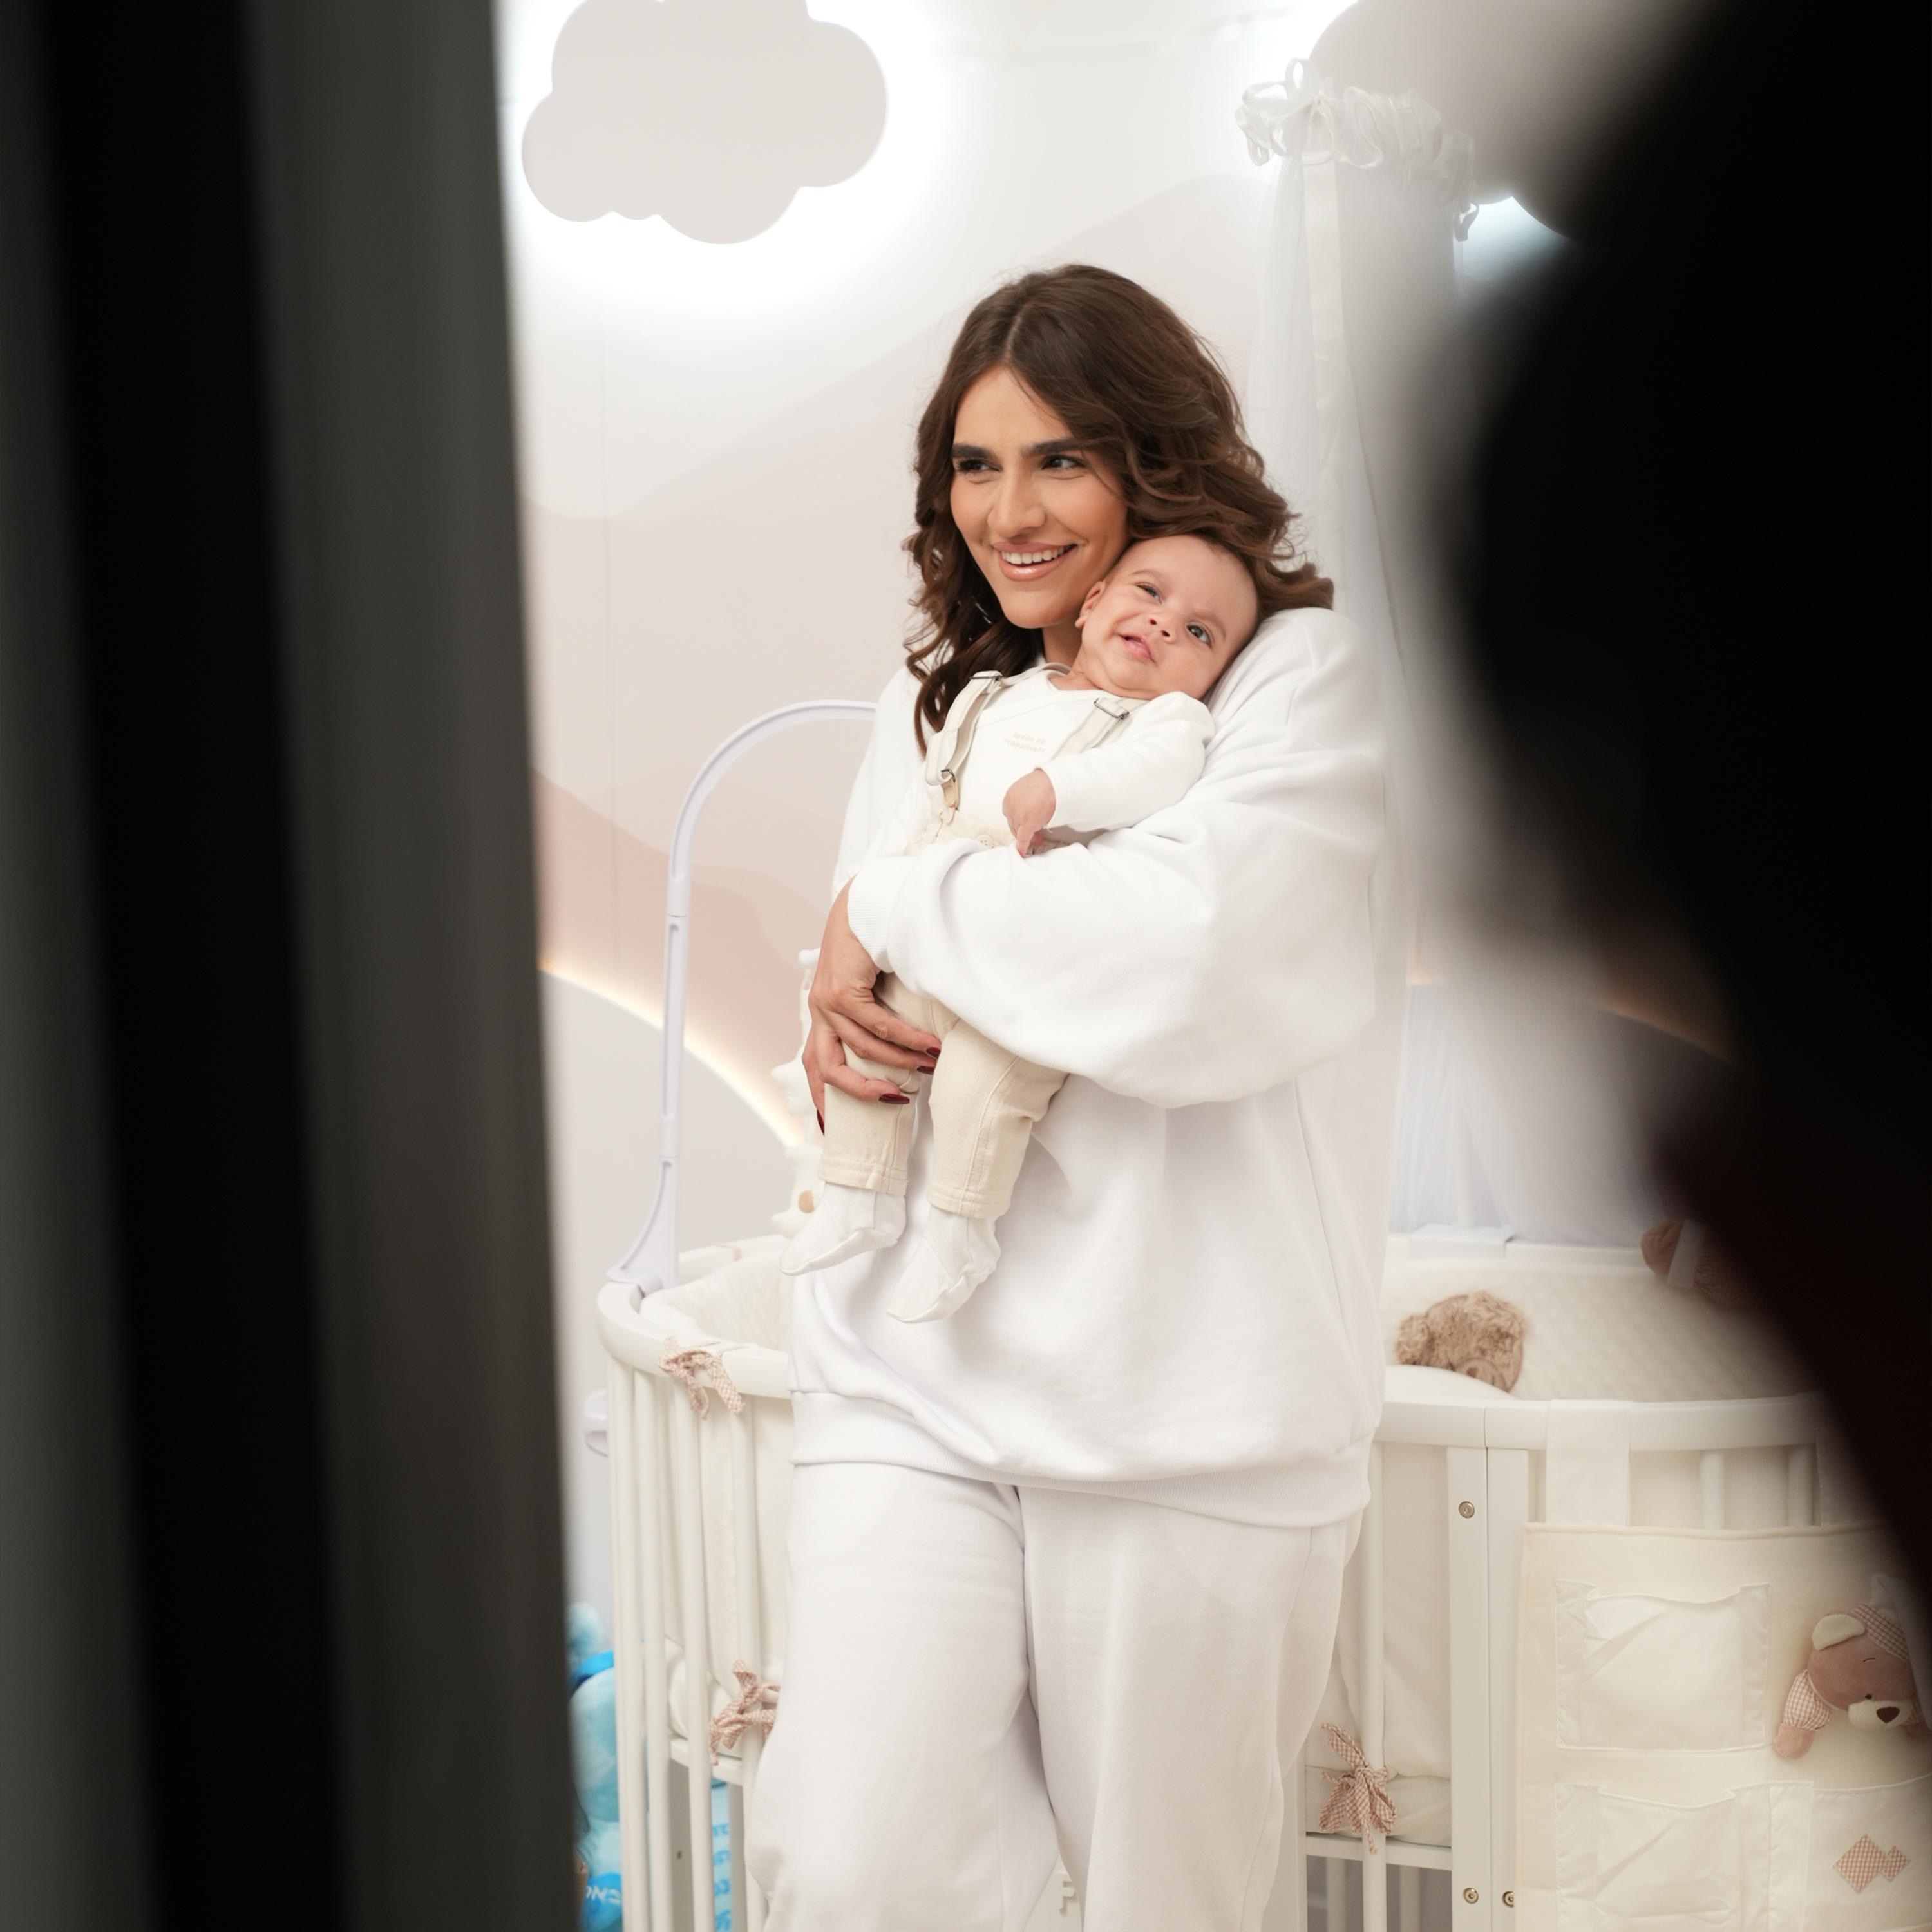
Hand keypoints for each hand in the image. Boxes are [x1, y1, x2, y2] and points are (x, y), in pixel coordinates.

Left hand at [803, 884, 941, 1118]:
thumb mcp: (868, 991)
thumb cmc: (872, 948)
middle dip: (860, 1092)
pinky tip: (926, 1044)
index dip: (821, 1098)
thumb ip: (872, 1019)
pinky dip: (904, 1038)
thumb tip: (900, 1052)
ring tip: (930, 1064)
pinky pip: (876, 1025)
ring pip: (862, 1049)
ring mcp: (826, 1002)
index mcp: (821, 1017)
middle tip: (894, 1102)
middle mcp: (818, 1013)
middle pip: (828, 1069)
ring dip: (900, 1061)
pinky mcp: (841, 990)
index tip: (831, 1128)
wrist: (865, 905)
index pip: (814, 1065)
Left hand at [1003, 768, 1056, 855]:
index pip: (1010, 813)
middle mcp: (1010, 806)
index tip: (1022, 824)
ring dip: (1027, 836)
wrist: (1055, 783)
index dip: (1017, 820)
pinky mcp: (1027, 824)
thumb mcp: (1031, 788)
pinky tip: (1023, 851)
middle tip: (1031, 833)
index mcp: (1010, 796)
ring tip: (1036, 839)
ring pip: (1018, 831)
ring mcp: (1018, 816)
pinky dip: (1022, 846)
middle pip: (1013, 823)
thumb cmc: (1047, 782)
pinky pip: (1023, 839)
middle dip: (1021, 830)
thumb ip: (1027, 799)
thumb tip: (1032, 806)